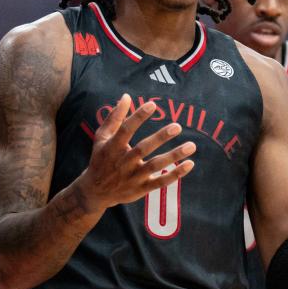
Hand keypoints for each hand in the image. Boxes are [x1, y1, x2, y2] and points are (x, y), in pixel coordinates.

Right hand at [76, 94, 195, 212]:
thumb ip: (114, 117)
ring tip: (191, 145)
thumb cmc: (101, 158)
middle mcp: (123, 162)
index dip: (138, 117)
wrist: (95, 192)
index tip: (153, 105)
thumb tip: (126, 96)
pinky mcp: (141, 189)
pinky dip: (175, 174)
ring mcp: (133, 177)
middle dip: (160, 137)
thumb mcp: (102, 137)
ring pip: (155, 165)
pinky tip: (189, 164)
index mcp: (112, 147)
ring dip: (174, 156)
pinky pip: (160, 182)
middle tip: (178, 126)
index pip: (125, 130)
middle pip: (143, 149)